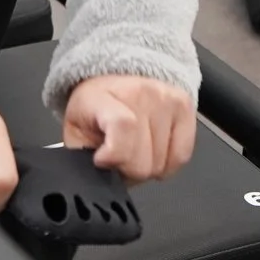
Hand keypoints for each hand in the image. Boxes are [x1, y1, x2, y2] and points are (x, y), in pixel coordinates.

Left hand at [61, 75, 196, 182]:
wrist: (112, 83)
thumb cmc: (93, 112)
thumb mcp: (75, 133)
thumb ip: (81, 156)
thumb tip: (94, 176)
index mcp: (101, 97)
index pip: (122, 125)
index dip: (114, 154)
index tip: (102, 160)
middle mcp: (138, 92)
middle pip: (143, 160)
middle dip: (128, 170)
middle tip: (119, 157)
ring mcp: (165, 97)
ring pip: (161, 164)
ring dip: (148, 166)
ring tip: (135, 149)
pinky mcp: (184, 104)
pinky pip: (182, 156)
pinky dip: (168, 164)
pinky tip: (153, 150)